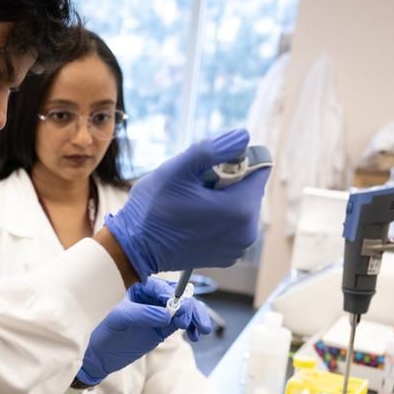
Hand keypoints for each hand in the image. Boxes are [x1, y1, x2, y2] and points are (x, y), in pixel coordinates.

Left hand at [78, 278, 212, 384]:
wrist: (99, 355)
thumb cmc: (103, 332)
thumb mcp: (119, 320)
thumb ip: (143, 314)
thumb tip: (168, 314)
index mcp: (140, 288)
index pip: (164, 288)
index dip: (176, 298)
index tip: (182, 313)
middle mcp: (152, 298)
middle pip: (179, 298)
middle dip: (192, 309)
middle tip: (198, 325)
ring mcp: (159, 313)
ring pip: (185, 311)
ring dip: (195, 318)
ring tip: (200, 331)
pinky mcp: (164, 327)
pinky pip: (183, 323)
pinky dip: (191, 327)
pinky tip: (194, 335)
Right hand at [105, 129, 270, 279]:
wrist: (134, 248)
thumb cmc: (152, 208)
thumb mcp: (178, 169)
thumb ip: (213, 149)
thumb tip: (244, 136)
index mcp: (240, 209)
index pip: (259, 169)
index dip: (236, 160)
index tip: (208, 168)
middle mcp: (247, 232)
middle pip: (250, 189)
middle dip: (228, 181)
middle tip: (196, 186)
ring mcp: (238, 248)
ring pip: (241, 206)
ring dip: (223, 199)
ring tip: (193, 203)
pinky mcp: (228, 257)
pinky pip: (233, 225)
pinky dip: (220, 218)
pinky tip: (195, 219)